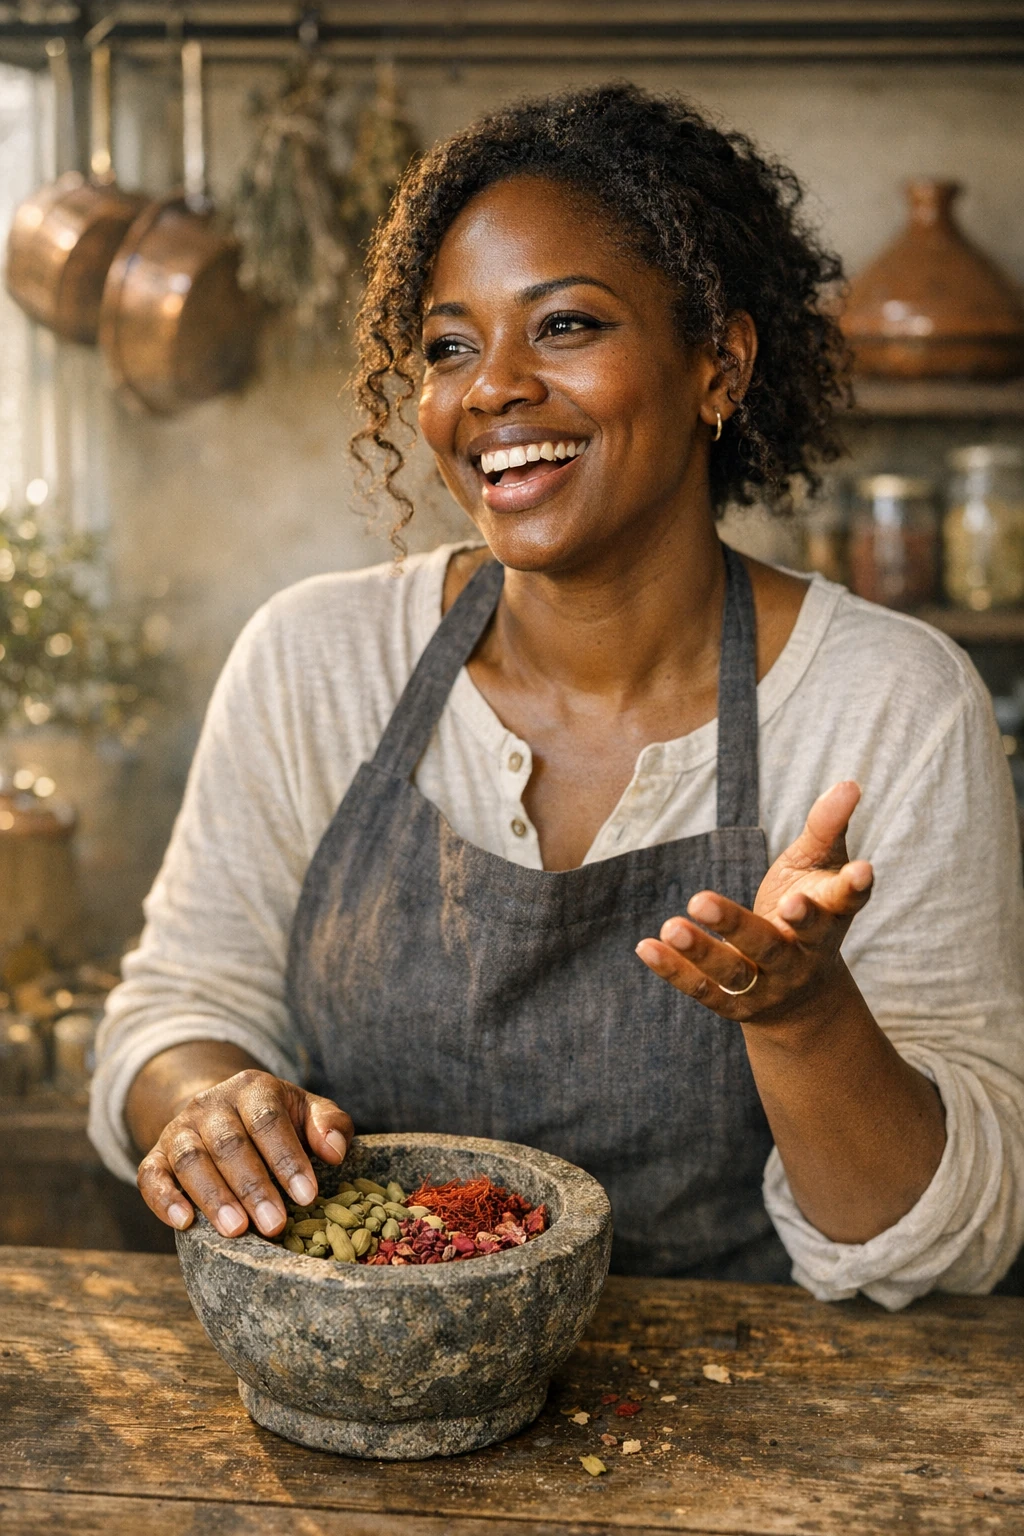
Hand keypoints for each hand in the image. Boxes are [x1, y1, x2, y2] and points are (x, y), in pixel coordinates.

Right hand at [137, 1069, 353, 1237]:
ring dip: (213, 1196)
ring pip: (191, 1159)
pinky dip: (163, 1199)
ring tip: (236, 1230)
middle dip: (253, 1186)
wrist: (221, 1111)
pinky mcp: (155, 1156)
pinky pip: (150, 1175)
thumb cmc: (275, 1120)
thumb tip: (334, 1151)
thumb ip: (329, 1124)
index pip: (268, 1121)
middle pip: (229, 1143)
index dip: (287, 1159)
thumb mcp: (307, 1111)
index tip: (308, 1196)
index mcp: (252, 1088)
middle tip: (275, 1224)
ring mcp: (179, 1130)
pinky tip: (183, 1223)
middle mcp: (211, 1105)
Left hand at [636, 781, 872, 1027]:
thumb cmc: (810, 907)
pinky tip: (645, 946)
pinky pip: (704, 989)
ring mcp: (768, 984)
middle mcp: (801, 959)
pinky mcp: (737, 1003)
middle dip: (742, 926)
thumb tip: (849, 782)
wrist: (803, 992)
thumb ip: (827, 829)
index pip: (843, 905)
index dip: (853, 887)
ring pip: (735, 971)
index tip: (861, 868)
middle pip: (773, 945)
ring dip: (702, 951)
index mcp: (828, 921)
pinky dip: (674, 972)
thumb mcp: (819, 867)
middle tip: (709, 900)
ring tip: (672, 926)